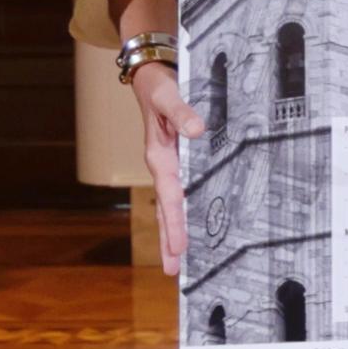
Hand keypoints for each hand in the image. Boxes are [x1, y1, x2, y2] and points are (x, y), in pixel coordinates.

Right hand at [129, 59, 193, 257]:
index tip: (180, 247)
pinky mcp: (176, 162)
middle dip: (169, 240)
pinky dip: (184, 212)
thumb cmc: (159, 87)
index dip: (176, 222)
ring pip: (171, 205)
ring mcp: (169, 166)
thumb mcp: (169, 95)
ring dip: (175, 232)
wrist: (150, 77)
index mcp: (160, 156)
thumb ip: (182, 112)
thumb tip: (197, 130)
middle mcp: (163, 166)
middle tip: (173, 271)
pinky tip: (192, 227)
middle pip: (166, 210)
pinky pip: (180, 192)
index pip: (170, 196)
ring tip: (177, 262)